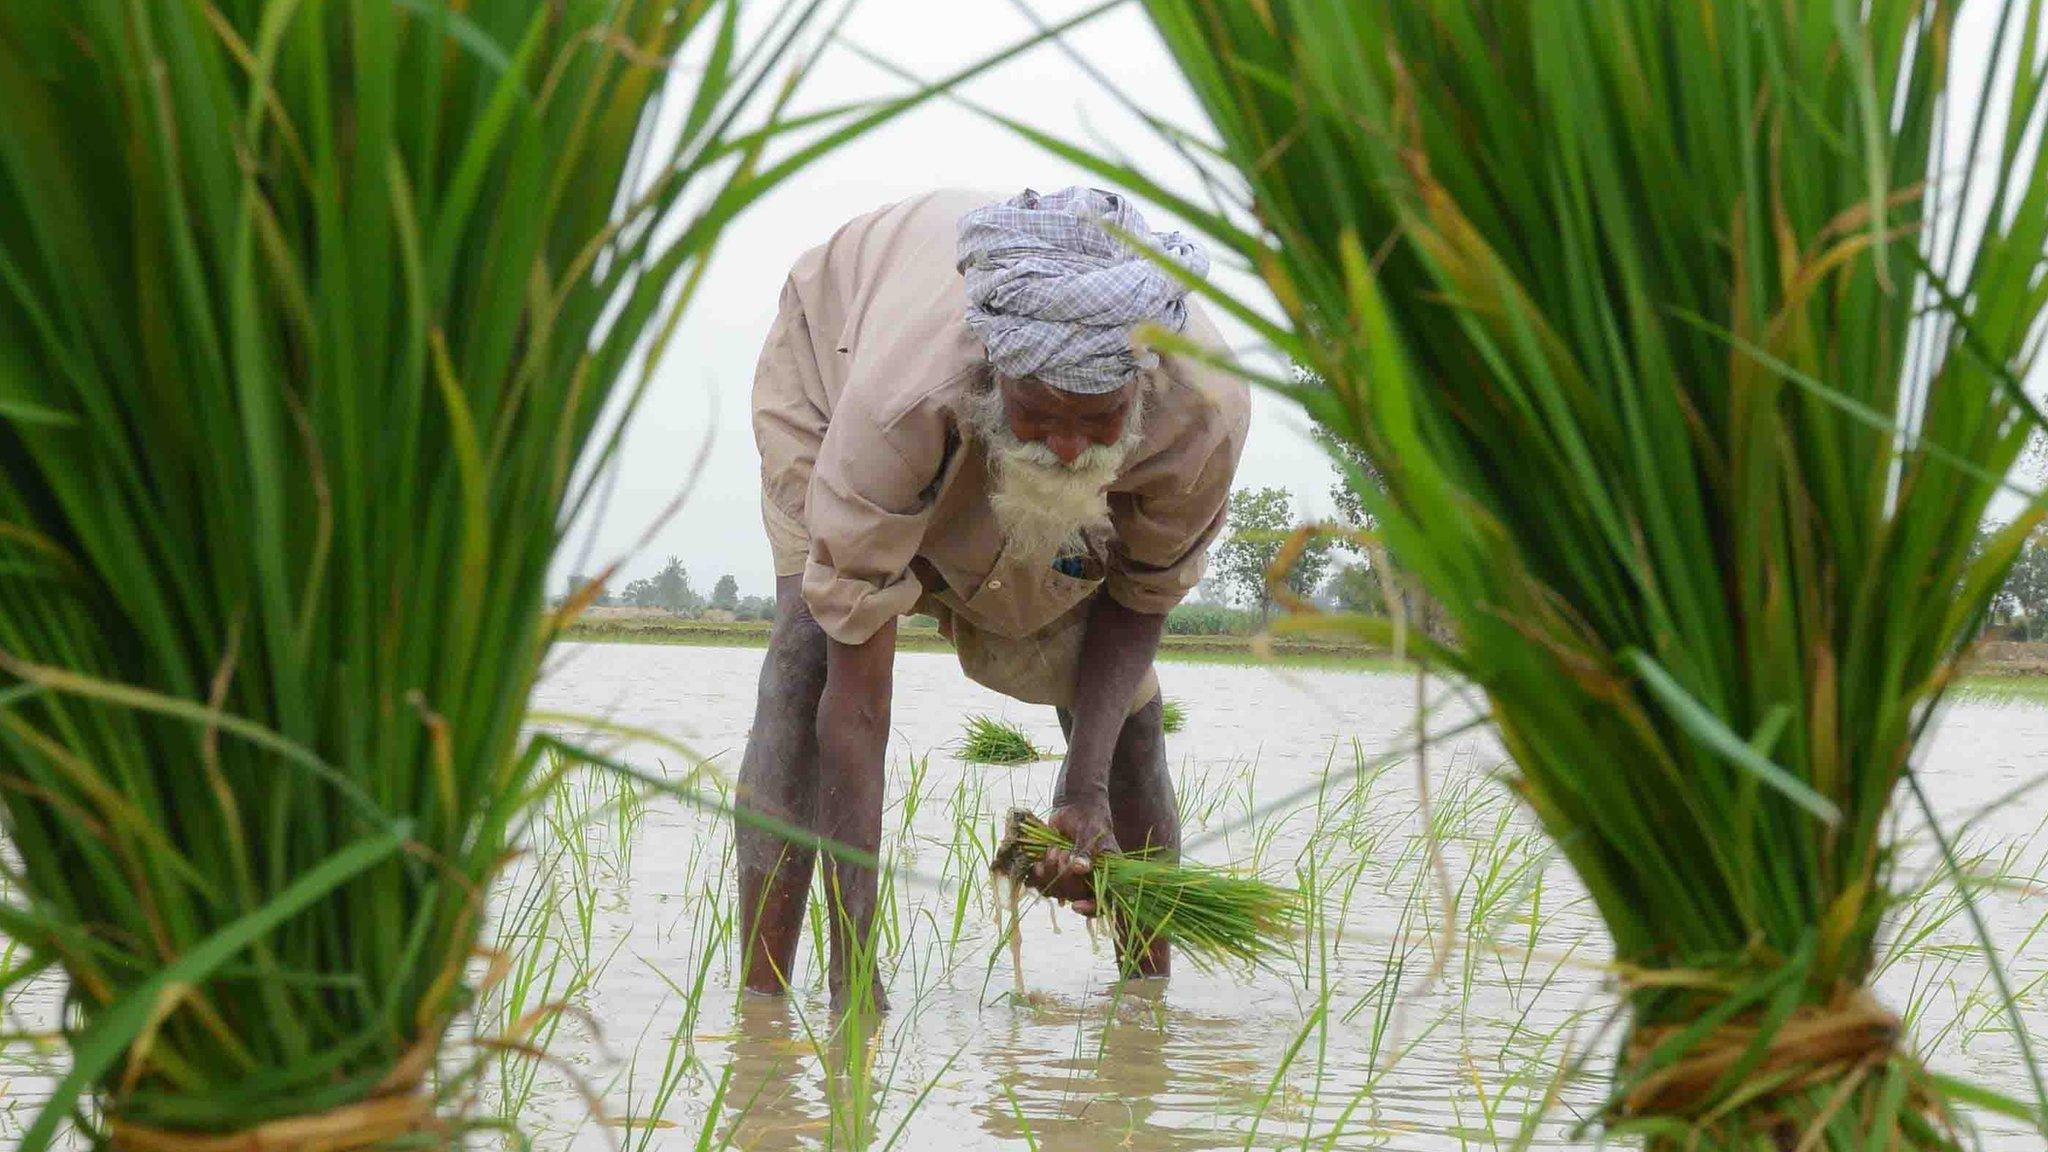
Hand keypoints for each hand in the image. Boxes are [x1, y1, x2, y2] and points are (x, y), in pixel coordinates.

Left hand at [1028, 797, 1117, 916]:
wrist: (1072, 807)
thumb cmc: (1089, 817)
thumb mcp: (1091, 832)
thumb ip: (1086, 850)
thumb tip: (1081, 869)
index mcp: (1107, 874)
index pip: (1103, 901)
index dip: (1090, 908)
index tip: (1076, 906)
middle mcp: (1089, 880)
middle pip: (1076, 896)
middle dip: (1064, 877)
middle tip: (1062, 853)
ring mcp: (1070, 878)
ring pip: (1058, 892)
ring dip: (1051, 873)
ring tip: (1052, 850)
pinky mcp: (1053, 873)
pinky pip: (1043, 885)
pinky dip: (1038, 876)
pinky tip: (1038, 863)